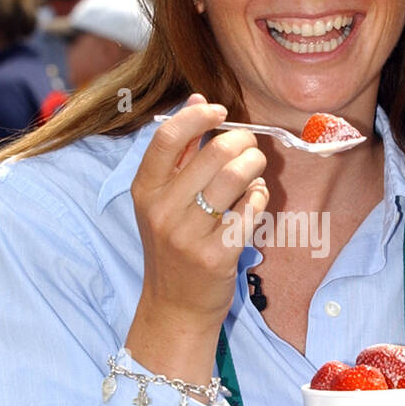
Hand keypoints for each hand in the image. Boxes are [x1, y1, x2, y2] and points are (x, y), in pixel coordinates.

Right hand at [126, 94, 268, 382]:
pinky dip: (259, 197)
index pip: (169, 137)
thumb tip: (199, 99)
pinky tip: (254, 200)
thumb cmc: (173, 246)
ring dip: (255, 165)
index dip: (199, 116)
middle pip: (215, 152)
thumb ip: (181, 151)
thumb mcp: (162, 200)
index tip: (220, 113)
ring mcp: (189, 235)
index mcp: (145, 191)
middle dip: (242, 141)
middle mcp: (163, 211)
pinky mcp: (218, 255)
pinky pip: (251, 209)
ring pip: (237, 177)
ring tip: (255, 170)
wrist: (175, 306)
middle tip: (250, 147)